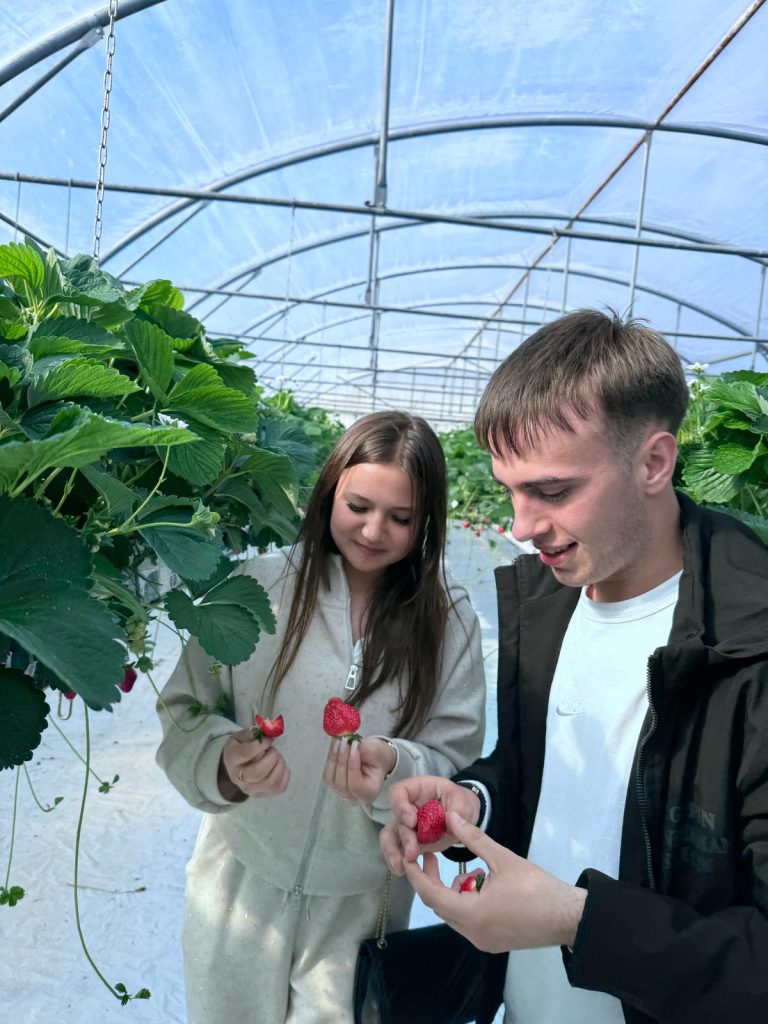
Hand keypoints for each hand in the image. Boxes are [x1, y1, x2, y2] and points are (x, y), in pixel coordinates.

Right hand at [219, 729, 289, 799]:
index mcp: (232, 759)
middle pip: (258, 772)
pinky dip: (285, 774)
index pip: (247, 753)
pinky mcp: (263, 794)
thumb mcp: (240, 737)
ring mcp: (251, 790)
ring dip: (280, 765)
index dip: (262, 744)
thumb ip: (252, 733)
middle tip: (273, 750)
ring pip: (271, 782)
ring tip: (277, 757)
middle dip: (271, 757)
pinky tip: (280, 766)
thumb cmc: (240, 749)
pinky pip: (280, 788)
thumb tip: (268, 731)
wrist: (236, 768)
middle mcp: (239, 778)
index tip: (269, 739)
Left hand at [322, 736, 395, 803]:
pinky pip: (327, 774)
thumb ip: (363, 750)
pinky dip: (330, 759)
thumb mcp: (376, 751)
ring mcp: (342, 792)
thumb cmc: (378, 757)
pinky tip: (334, 746)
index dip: (352, 766)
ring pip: (331, 780)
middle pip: (341, 784)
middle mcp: (355, 797)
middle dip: (341, 760)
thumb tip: (348, 744)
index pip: (355, 785)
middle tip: (344, 741)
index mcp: (370, 793)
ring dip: (333, 759)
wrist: (374, 758)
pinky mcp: (334, 784)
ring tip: (338, 742)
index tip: (353, 746)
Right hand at [380, 775, 480, 873]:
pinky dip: (398, 860)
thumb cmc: (461, 802)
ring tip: (401, 867)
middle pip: (396, 819)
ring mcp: (407, 826)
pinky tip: (402, 871)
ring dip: (392, 852)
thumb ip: (458, 810)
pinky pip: (398, 850)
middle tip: (413, 852)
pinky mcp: (410, 842)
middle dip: (403, 837)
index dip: (400, 806)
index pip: (399, 792)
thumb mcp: (463, 801)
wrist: (465, 818)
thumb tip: (449, 819)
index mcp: (418, 790)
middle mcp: (407, 807)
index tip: (412, 821)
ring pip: (390, 836)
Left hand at [403, 810, 586, 951]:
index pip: (432, 896)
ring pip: (454, 915)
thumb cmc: (537, 888)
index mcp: (473, 915)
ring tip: (469, 869)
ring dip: (452, 892)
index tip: (410, 857)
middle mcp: (473, 934)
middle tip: (432, 856)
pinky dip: (466, 902)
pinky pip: (468, 922)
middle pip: (440, 906)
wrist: (569, 917)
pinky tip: (482, 884)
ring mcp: (483, 941)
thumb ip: (473, 838)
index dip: (418, 876)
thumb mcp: (503, 858)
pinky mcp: (493, 942)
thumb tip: (451, 816)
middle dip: (433, 881)